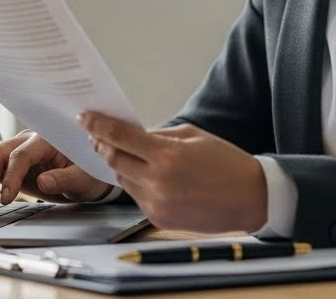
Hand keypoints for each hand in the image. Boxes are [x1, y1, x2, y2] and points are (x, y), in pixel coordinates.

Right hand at [0, 129, 112, 206]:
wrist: (86, 173)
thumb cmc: (88, 172)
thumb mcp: (84, 178)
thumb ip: (65, 179)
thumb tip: (44, 181)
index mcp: (45, 140)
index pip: (21, 154)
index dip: (11, 176)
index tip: (6, 198)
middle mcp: (25, 141)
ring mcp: (14, 150)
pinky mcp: (7, 163)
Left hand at [79, 111, 267, 232]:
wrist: (250, 198)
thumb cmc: (226, 162)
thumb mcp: (193, 136)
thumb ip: (159, 136)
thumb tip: (131, 135)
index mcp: (168, 155)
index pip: (119, 137)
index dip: (97, 125)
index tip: (84, 117)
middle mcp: (158, 181)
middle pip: (113, 160)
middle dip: (101, 145)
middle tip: (95, 134)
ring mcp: (157, 203)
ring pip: (122, 180)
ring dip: (118, 165)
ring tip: (123, 154)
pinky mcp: (159, 219)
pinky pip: (136, 197)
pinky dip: (136, 184)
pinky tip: (146, 176)